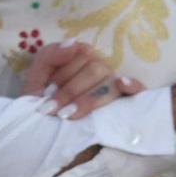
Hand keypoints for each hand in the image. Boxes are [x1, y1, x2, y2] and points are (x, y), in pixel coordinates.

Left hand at [21, 41, 145, 121]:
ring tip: (67, 115)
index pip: (81, 54)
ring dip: (87, 100)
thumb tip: (73, 42)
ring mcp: (114, 85)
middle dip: (70, 90)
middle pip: (95, 69)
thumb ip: (50, 56)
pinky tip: (122, 84)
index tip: (47, 92)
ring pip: (109, 83)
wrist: (47, 134)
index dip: (63, 73)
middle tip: (53, 109)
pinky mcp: (126, 102)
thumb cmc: (44, 103)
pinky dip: (132, 85)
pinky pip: (137, 88)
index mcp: (82, 59)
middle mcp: (100, 69)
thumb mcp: (38, 78)